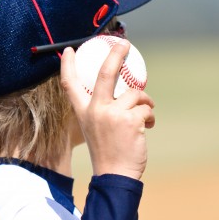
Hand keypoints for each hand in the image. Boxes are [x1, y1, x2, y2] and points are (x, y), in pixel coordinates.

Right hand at [60, 40, 155, 179]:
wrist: (115, 175)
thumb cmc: (108, 152)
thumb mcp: (96, 128)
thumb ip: (103, 110)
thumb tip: (124, 89)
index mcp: (83, 112)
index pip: (70, 84)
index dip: (68, 66)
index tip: (69, 50)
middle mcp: (95, 110)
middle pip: (105, 73)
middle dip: (116, 54)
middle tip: (125, 44)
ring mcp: (112, 114)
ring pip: (135, 93)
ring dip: (145, 103)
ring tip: (145, 116)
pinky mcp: (130, 120)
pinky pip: (146, 108)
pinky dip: (150, 116)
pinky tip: (147, 128)